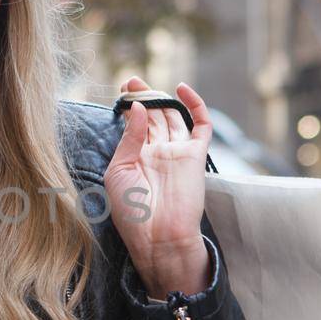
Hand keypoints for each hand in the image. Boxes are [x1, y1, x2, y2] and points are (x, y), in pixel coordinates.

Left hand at [104, 76, 212, 298]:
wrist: (159, 238)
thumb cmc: (133, 212)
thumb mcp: (119, 172)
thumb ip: (129, 138)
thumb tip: (137, 107)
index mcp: (136, 159)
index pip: (135, 125)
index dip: (129, 106)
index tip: (121, 89)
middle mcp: (158, 153)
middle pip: (153, 117)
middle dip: (143, 97)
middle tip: (131, 81)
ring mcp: (178, 152)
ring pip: (173, 117)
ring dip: (161, 98)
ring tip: (145, 84)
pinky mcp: (196, 156)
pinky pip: (201, 126)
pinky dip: (196, 106)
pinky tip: (182, 89)